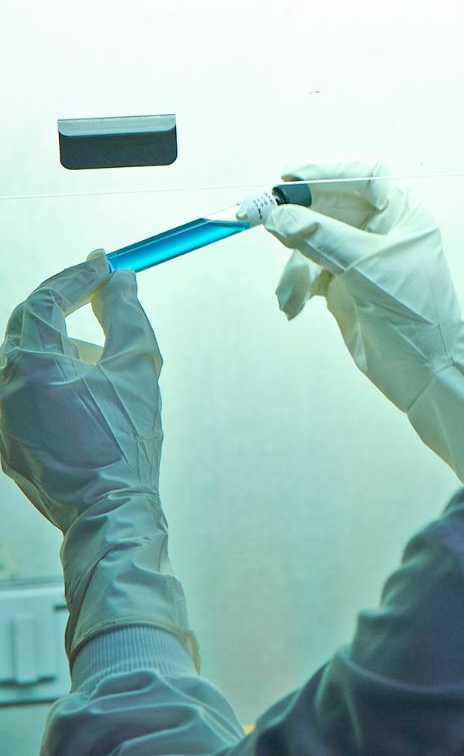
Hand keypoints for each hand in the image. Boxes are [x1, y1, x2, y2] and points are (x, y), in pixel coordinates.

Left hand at [0, 251, 162, 533]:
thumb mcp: (137, 368)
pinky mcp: (5, 442)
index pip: (45, 299)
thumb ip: (127, 314)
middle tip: (102, 292)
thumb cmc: (127, 441)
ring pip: (26, 361)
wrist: (109, 512)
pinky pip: (22, 393)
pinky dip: (53, 380)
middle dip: (67, 306)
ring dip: (62, 347)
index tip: (106, 264)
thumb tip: (121, 280)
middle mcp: (1, 387)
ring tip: (103, 359)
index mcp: (30, 365)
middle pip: (28, 325)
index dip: (77, 276)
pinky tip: (88, 393)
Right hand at [263, 161, 463, 480]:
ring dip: (296, 266)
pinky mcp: (345, 284)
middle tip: (263, 220)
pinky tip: (294, 305)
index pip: (363, 174)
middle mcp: (382, 230)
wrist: (426, 372)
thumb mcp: (366, 268)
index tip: (291, 179)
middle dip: (298, 219)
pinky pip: (310, 271)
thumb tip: (277, 214)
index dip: (326, 171)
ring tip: (291, 293)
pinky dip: (298, 285)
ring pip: (313, 241)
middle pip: (329, 206)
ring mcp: (361, 257)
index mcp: (402, 213)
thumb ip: (320, 236)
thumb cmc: (414, 313)